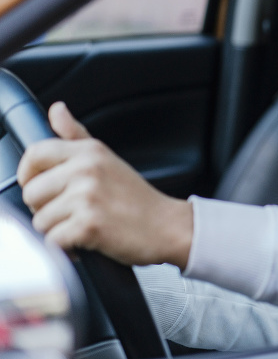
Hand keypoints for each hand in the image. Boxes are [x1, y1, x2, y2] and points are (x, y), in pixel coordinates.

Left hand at [16, 102, 192, 268]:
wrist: (167, 226)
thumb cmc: (137, 198)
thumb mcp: (107, 158)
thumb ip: (76, 135)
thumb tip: (57, 110)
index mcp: (89, 152)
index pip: (35, 153)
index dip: (29, 174)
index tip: (42, 187)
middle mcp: (87, 170)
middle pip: (31, 193)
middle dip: (45, 209)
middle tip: (72, 212)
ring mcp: (87, 197)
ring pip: (39, 221)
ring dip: (57, 230)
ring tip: (82, 225)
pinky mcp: (88, 225)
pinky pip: (53, 241)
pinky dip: (67, 248)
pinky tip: (85, 240)